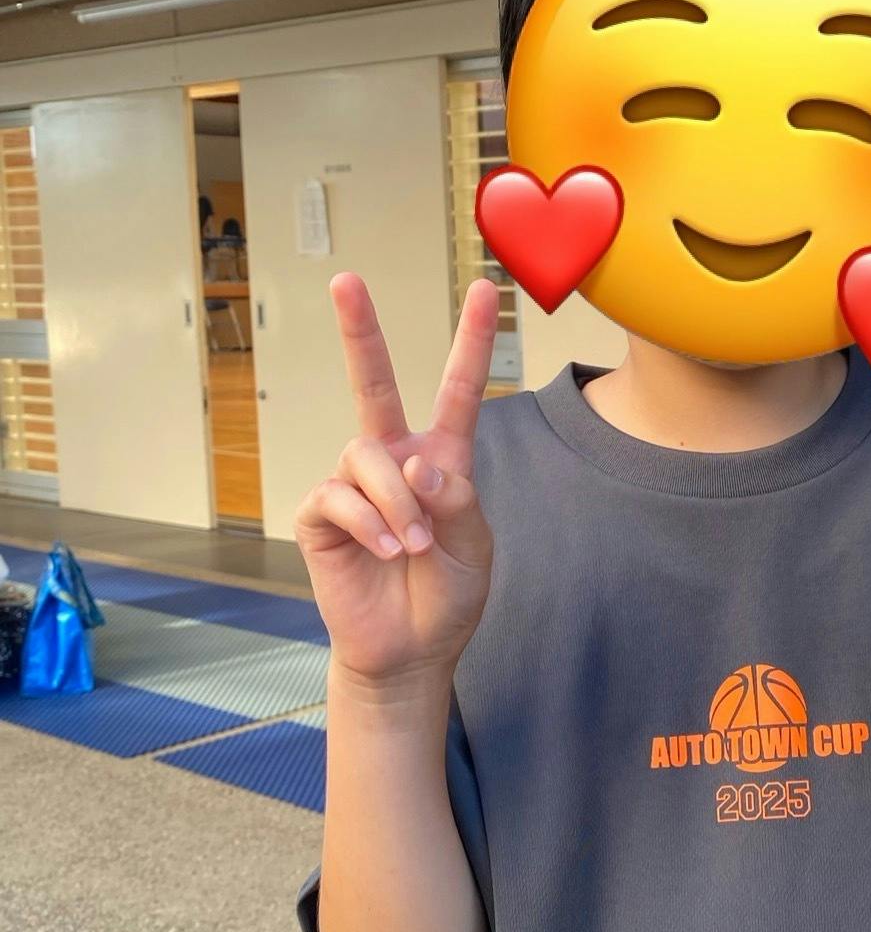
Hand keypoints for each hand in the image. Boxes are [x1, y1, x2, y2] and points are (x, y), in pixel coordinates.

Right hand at [294, 274, 499, 687]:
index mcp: (441, 458)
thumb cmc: (446, 596)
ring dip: (397, 501)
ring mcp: (353, 484)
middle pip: (374, 383)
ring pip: (367, 455)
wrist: (410, 651)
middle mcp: (393, 460)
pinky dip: (370, 523)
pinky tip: (389, 551)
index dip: (471, 341)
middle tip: (346, 280)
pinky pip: (339, 496)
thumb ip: (456, 501)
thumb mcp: (474, 548)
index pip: (457, 390)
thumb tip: (416, 461)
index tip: (488, 290)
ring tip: (415, 547)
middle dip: (360, 331)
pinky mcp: (321, 515)